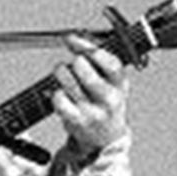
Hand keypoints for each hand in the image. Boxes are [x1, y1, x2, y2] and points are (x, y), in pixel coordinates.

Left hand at [51, 34, 129, 157]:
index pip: (111, 64)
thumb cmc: (104, 101)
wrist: (105, 137)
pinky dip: (56, 92)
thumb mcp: (111, 81)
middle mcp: (109, 98)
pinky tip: (61, 93)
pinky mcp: (76, 120)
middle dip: (75, 62)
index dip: (91, 49)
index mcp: (120, 84)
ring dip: (61, 73)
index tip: (74, 40)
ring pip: (69, 82)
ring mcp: (93, 110)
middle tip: (73, 63)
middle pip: (86, 71)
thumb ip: (96, 59)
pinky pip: (59, 99)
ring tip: (62, 73)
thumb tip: (72, 38)